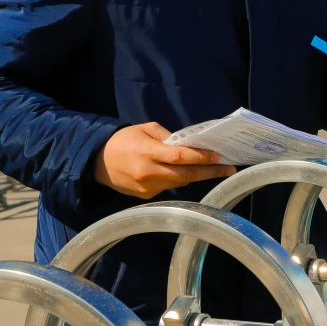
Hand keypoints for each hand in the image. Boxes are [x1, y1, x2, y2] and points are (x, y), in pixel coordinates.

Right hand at [93, 123, 236, 198]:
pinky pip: (169, 187)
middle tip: (229, 169)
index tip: (219, 157)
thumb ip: (169, 137)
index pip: (181, 157)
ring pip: (180, 183)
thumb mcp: (146, 129)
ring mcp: (147, 187)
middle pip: (186, 174)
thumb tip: (191, 145)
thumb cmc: (124, 140)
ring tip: (216, 170)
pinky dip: (180, 179)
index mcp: (148, 152)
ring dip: (198, 176)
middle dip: (210, 172)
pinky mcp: (146, 196)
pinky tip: (190, 173)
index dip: (202, 158)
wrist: (97, 161)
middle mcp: (149, 172)